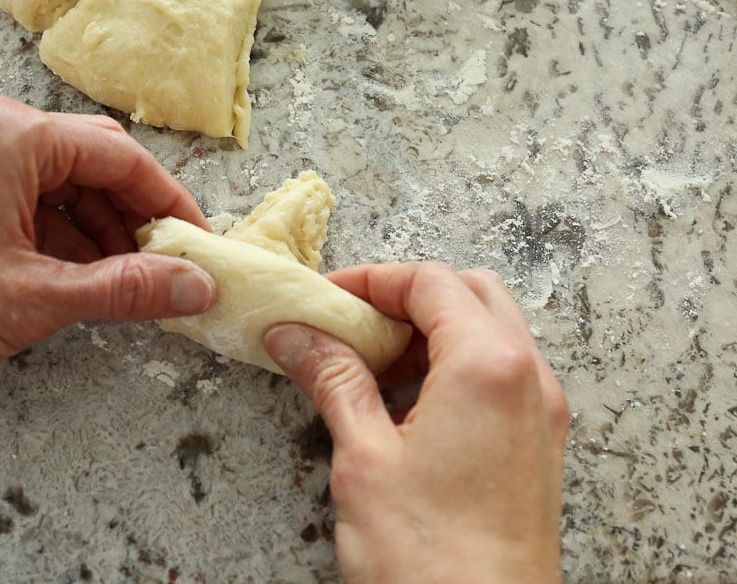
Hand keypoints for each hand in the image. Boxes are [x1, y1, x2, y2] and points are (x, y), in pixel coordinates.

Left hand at [0, 95, 214, 405]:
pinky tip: (81, 282)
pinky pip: (33, 202)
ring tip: (126, 287)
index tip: (199, 247)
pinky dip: (63, 239)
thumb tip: (194, 285)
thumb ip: (125, 289)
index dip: (170, 205)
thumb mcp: (35, 298)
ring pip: (67, 187)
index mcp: (17, 137)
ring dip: (101, 235)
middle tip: (166, 271)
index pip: (124, 160)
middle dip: (135, 221)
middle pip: (97, 166)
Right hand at [263, 263, 568, 583]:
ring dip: (429, 332)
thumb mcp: (364, 457)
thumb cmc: (432, 561)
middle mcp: (529, 378)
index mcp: (489, 366)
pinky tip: (406, 403)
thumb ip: (333, 379)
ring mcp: (541, 413)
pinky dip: (453, 367)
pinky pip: (499, 375)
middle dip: (405, 298)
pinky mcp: (538, 445)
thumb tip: (296, 335)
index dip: (371, 281)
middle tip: (349, 325)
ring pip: (489, 331)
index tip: (326, 299)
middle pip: (468, 294)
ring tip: (369, 366)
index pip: (429, 283)